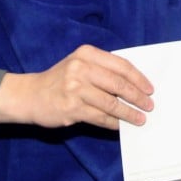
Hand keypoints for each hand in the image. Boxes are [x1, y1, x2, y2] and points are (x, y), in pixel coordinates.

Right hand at [0, 44, 154, 129]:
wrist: (30, 95)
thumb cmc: (60, 79)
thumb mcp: (80, 64)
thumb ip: (103, 70)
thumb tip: (134, 85)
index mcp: (87, 54)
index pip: (121, 65)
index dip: (138, 78)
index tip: (150, 89)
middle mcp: (81, 68)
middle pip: (119, 84)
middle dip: (137, 97)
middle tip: (149, 106)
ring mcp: (75, 88)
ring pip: (111, 103)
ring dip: (128, 113)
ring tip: (140, 119)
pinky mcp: (71, 108)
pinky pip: (99, 117)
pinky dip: (113, 123)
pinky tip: (121, 126)